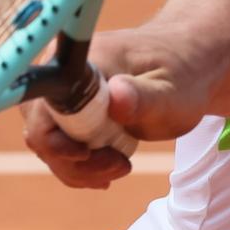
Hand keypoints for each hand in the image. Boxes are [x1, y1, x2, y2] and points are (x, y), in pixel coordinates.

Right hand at [21, 28, 211, 188]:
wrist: (189, 67)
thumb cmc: (183, 77)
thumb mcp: (172, 93)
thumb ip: (143, 97)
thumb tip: (115, 98)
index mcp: (81, 60)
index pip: (44, 107)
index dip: (55, 140)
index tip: (88, 154)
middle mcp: (61, 70)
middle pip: (40, 128)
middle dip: (74, 160)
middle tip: (121, 166)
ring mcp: (61, 90)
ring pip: (46, 141)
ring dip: (79, 166)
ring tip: (121, 166)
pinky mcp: (67, 107)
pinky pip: (58, 143)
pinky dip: (80, 164)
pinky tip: (107, 170)